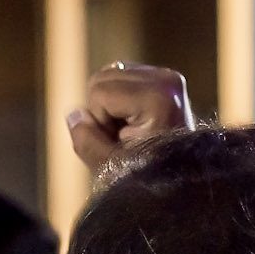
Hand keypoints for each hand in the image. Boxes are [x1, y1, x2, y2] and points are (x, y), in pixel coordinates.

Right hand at [66, 63, 195, 177]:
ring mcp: (167, 76)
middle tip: (123, 138)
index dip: (99, 122)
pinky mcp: (163, 79)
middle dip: (102, 110)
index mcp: (158, 97)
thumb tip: (75, 114)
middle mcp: (167, 79)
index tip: (122, 144)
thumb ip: (87, 142)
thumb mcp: (111, 166)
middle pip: (102, 78)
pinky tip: (131, 121)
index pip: (99, 92)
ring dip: (107, 106)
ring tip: (128, 131)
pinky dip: (116, 99)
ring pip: (107, 76)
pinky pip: (118, 77)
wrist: (180, 177)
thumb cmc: (148, 175)